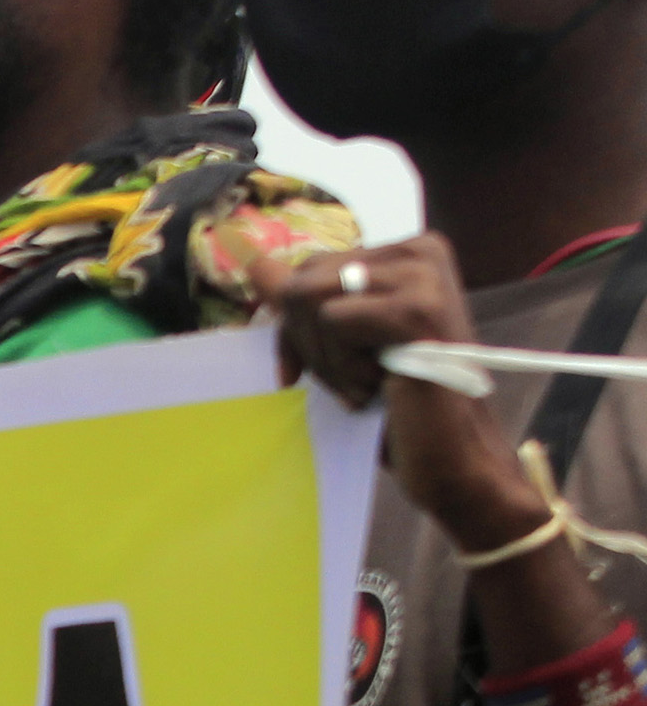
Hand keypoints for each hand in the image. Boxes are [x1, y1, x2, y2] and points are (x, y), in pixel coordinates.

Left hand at [263, 234, 549, 554]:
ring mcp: (424, 276)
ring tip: (369, 384)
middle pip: (302, 281)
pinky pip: (332, 321)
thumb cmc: (395, 401)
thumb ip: (301, 301)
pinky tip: (381, 385)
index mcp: (406, 253)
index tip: (308, 369)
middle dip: (307, 343)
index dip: (294, 326)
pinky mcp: (419, 309)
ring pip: (309, 297)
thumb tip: (255, 264)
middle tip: (352, 381)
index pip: (308, 269)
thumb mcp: (336, 343)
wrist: (449, 453)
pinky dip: (343, 365)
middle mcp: (420, 251)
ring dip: (326, 359)